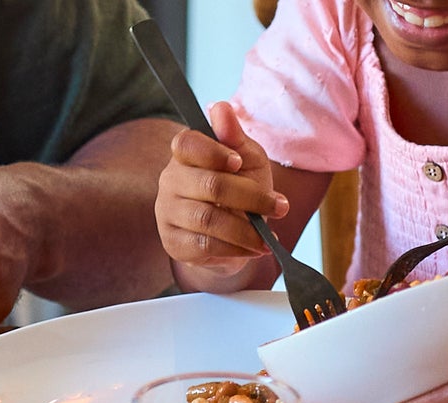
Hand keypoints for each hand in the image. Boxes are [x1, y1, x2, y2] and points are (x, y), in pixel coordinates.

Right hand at [155, 102, 288, 273]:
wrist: (233, 236)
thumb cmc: (241, 190)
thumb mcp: (247, 160)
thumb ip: (235, 137)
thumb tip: (221, 108)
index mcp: (185, 154)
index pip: (187, 144)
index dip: (214, 152)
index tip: (238, 163)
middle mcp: (170, 181)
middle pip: (209, 185)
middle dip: (250, 197)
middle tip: (279, 207)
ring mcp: (167, 213)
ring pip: (208, 220)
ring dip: (245, 230)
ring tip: (268, 236)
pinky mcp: (173, 243)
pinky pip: (204, 245)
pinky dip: (235, 249)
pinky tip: (252, 248)